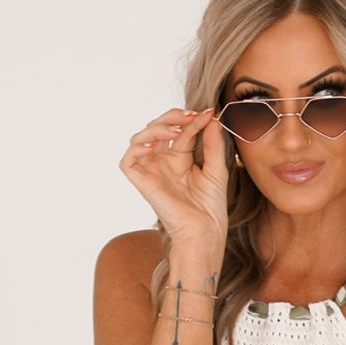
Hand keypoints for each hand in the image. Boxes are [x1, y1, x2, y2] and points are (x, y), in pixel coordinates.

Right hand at [119, 105, 228, 245]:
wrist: (204, 231)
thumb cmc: (211, 207)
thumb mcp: (216, 168)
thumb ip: (213, 143)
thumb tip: (211, 116)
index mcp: (180, 159)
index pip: (180, 130)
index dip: (192, 119)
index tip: (209, 113)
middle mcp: (163, 162)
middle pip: (158, 127)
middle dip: (173, 116)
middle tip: (192, 116)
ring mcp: (151, 171)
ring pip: (141, 137)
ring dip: (157, 127)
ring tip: (177, 130)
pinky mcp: (141, 182)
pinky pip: (128, 159)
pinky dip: (138, 147)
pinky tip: (156, 145)